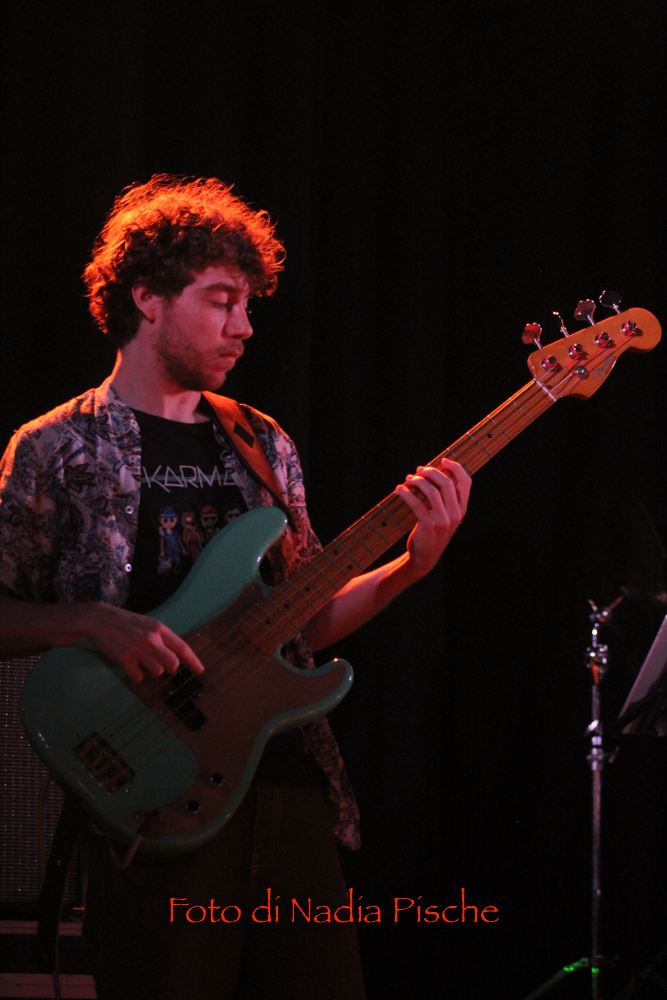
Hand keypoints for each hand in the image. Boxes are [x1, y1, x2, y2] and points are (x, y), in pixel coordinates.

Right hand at [82, 602, 204, 682]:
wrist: (101, 619)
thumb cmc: (127, 623)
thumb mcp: (148, 624)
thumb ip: (162, 637)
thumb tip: (175, 655)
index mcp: (160, 629)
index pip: (182, 647)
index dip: (193, 661)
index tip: (201, 671)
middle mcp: (152, 639)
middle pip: (172, 664)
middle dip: (169, 668)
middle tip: (160, 663)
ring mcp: (138, 649)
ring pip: (157, 672)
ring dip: (150, 670)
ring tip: (141, 661)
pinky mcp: (125, 658)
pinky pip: (139, 677)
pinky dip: (136, 674)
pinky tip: (130, 665)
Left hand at [395, 459, 470, 580]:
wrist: (424, 558)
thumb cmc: (432, 533)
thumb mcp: (444, 517)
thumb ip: (444, 499)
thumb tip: (431, 473)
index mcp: (462, 509)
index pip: (466, 482)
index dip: (456, 468)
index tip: (443, 460)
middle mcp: (455, 514)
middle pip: (446, 482)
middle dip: (431, 472)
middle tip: (419, 469)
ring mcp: (443, 520)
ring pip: (431, 491)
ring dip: (417, 481)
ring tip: (408, 479)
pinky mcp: (429, 525)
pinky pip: (416, 503)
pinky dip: (406, 493)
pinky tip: (399, 489)